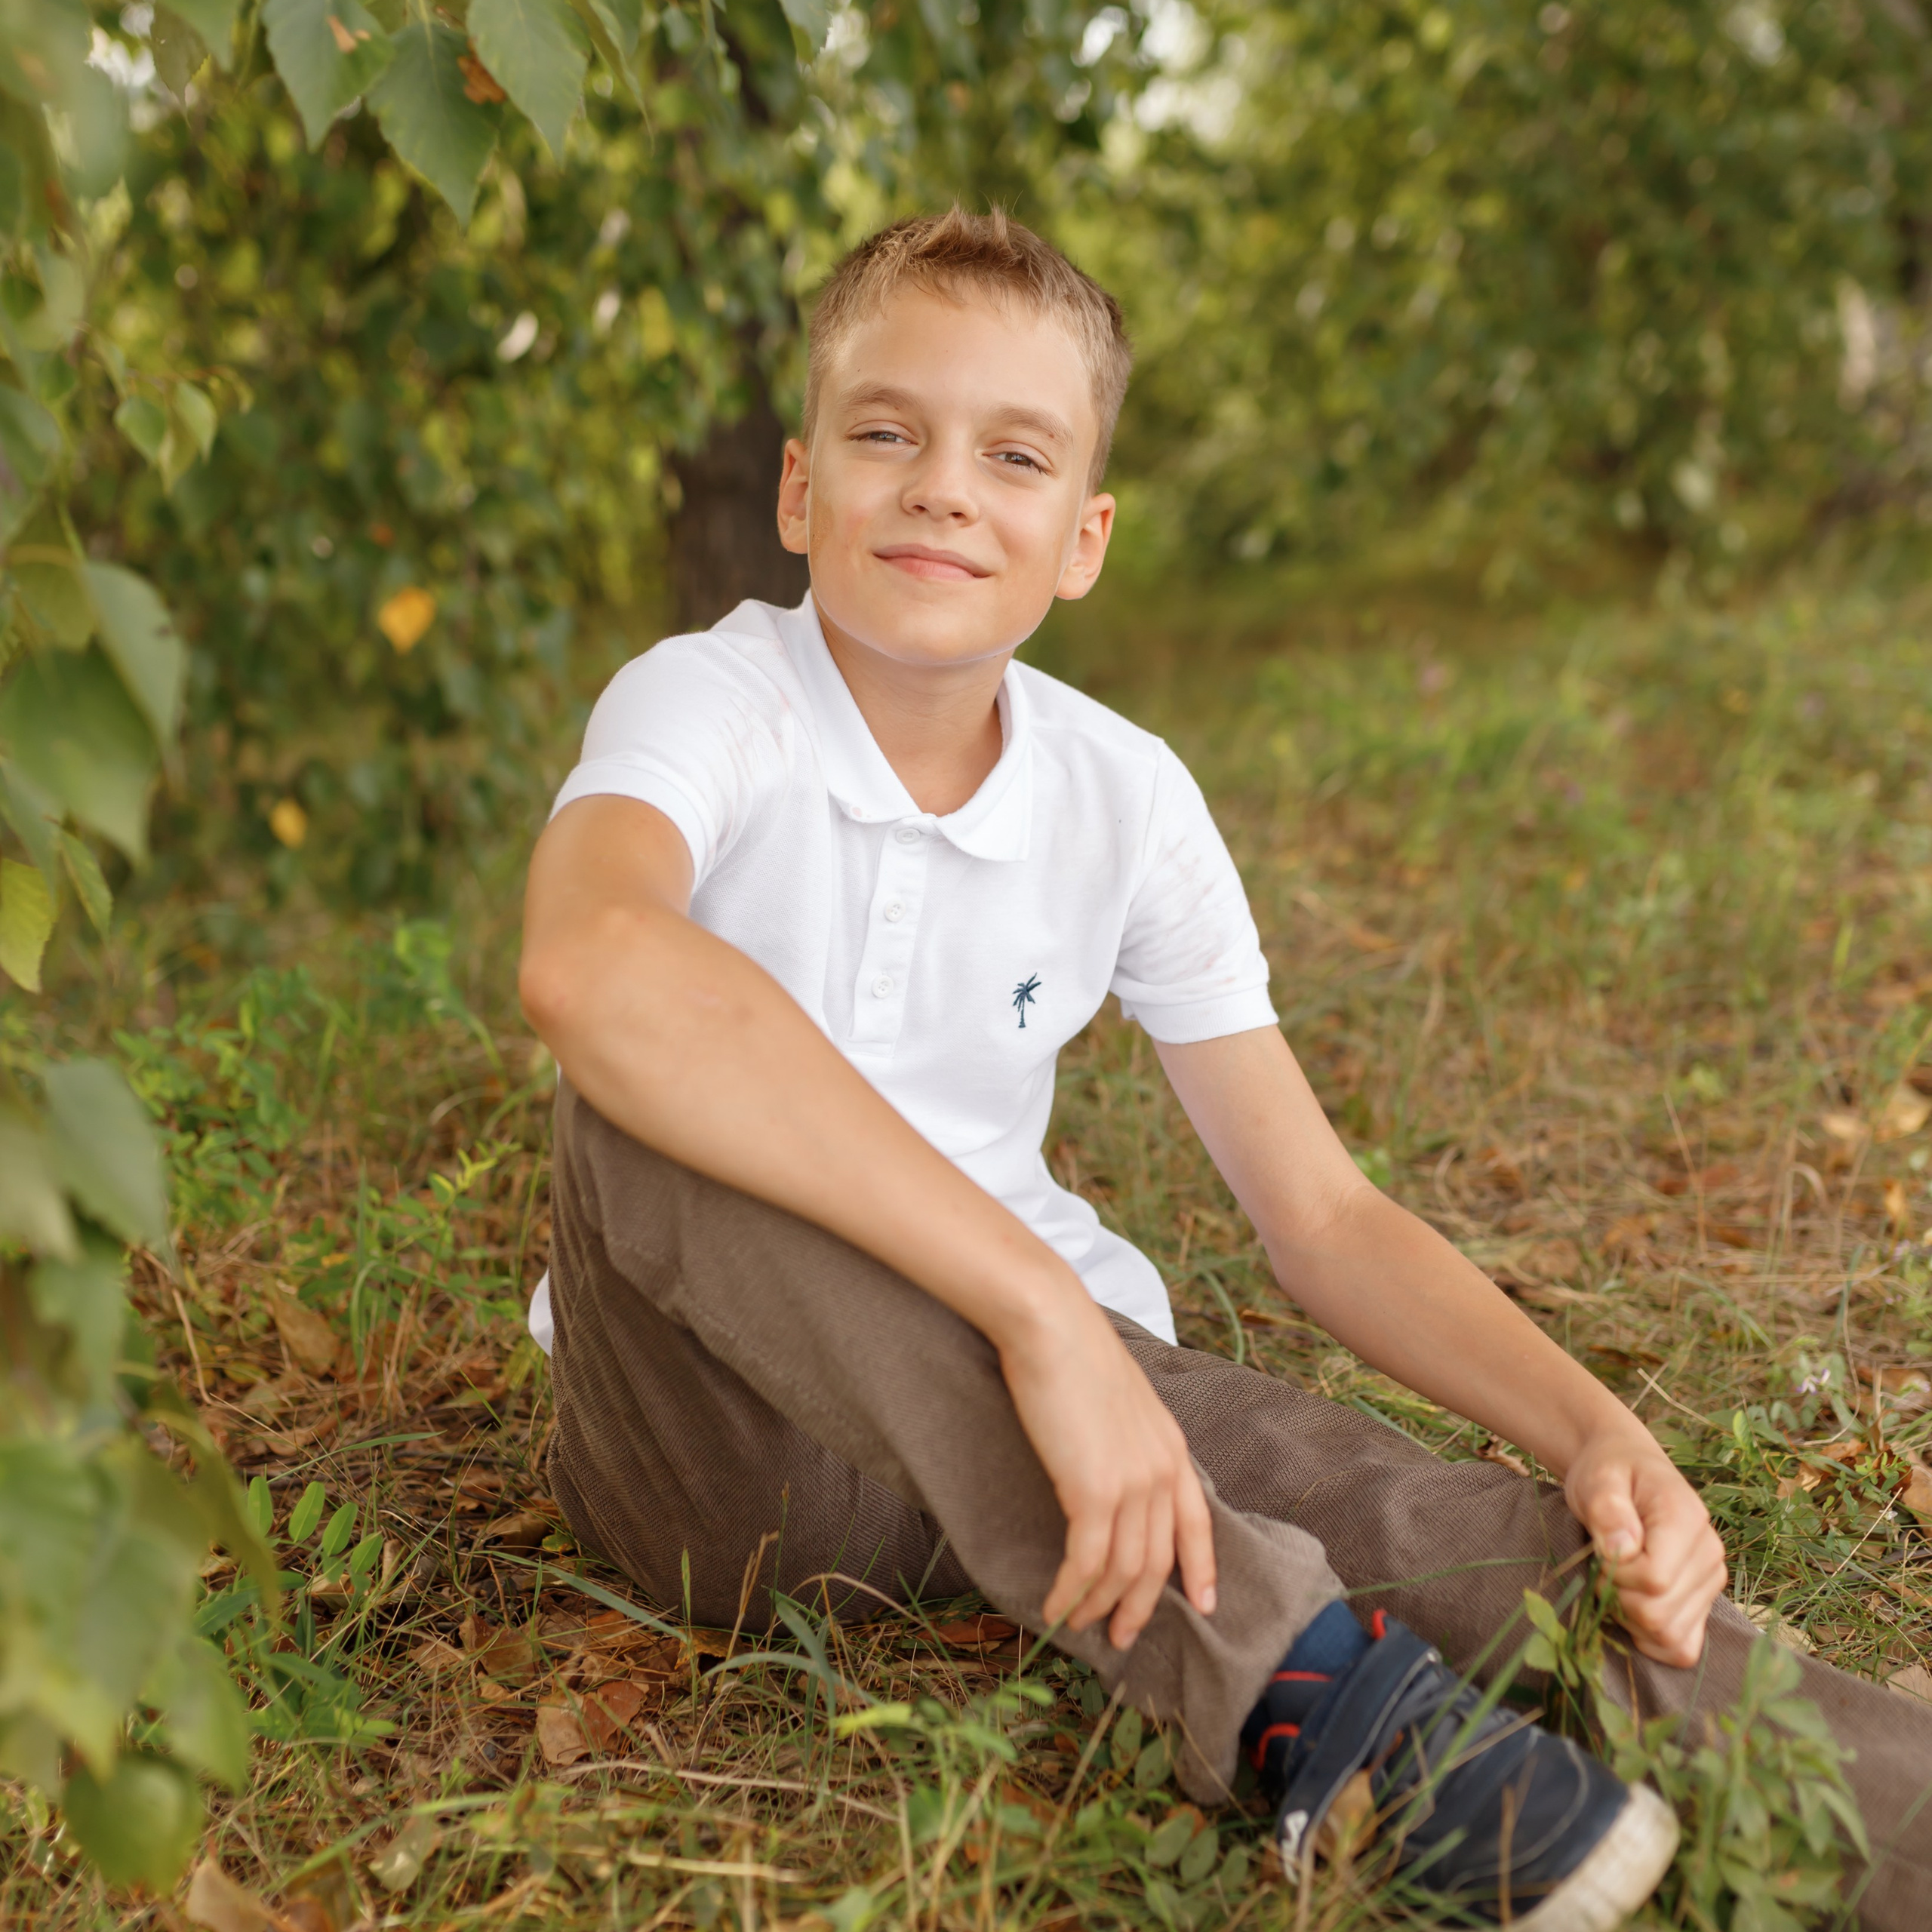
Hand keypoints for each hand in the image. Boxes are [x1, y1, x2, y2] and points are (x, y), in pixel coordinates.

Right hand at [998, 1299, 1217, 1650]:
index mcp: (1171, 1445)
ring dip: (1101, 1605)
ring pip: (1124, 1568)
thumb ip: (1125, 1433)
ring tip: (1079, 1625)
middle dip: (1141, 1605)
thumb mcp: (1118, 1395)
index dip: (1201, 1566)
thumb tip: (1108, 1455)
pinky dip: (1071, 1592)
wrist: (1050, 1323)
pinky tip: (1053, 1607)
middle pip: (1158, 1558)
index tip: (1202, 1604)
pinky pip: (1086, 1561)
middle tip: (1121, 1637)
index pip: (1198, 1521)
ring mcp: (1132, 1482)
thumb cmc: (1071, 1349)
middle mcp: (1161, 1469)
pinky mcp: (1093, 1491)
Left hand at [1564, 1428, 1726, 1667]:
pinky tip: (1631, 1610)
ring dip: (1630, 1621)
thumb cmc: (1610, 1474)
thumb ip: (1607, 1508)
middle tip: (1602, 1567)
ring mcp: (1711, 1584)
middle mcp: (1711, 1556)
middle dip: (1617, 1599)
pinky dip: (1652, 1640)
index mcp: (1688, 1520)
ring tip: (1617, 1583)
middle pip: (1659, 1616)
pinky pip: (1683, 1648)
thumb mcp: (1598, 1479)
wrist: (1626, 1470)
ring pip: (1670, 1637)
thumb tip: (1621, 1550)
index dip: (1615, 1575)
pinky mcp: (1703, 1604)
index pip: (1654, 1580)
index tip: (1599, 1552)